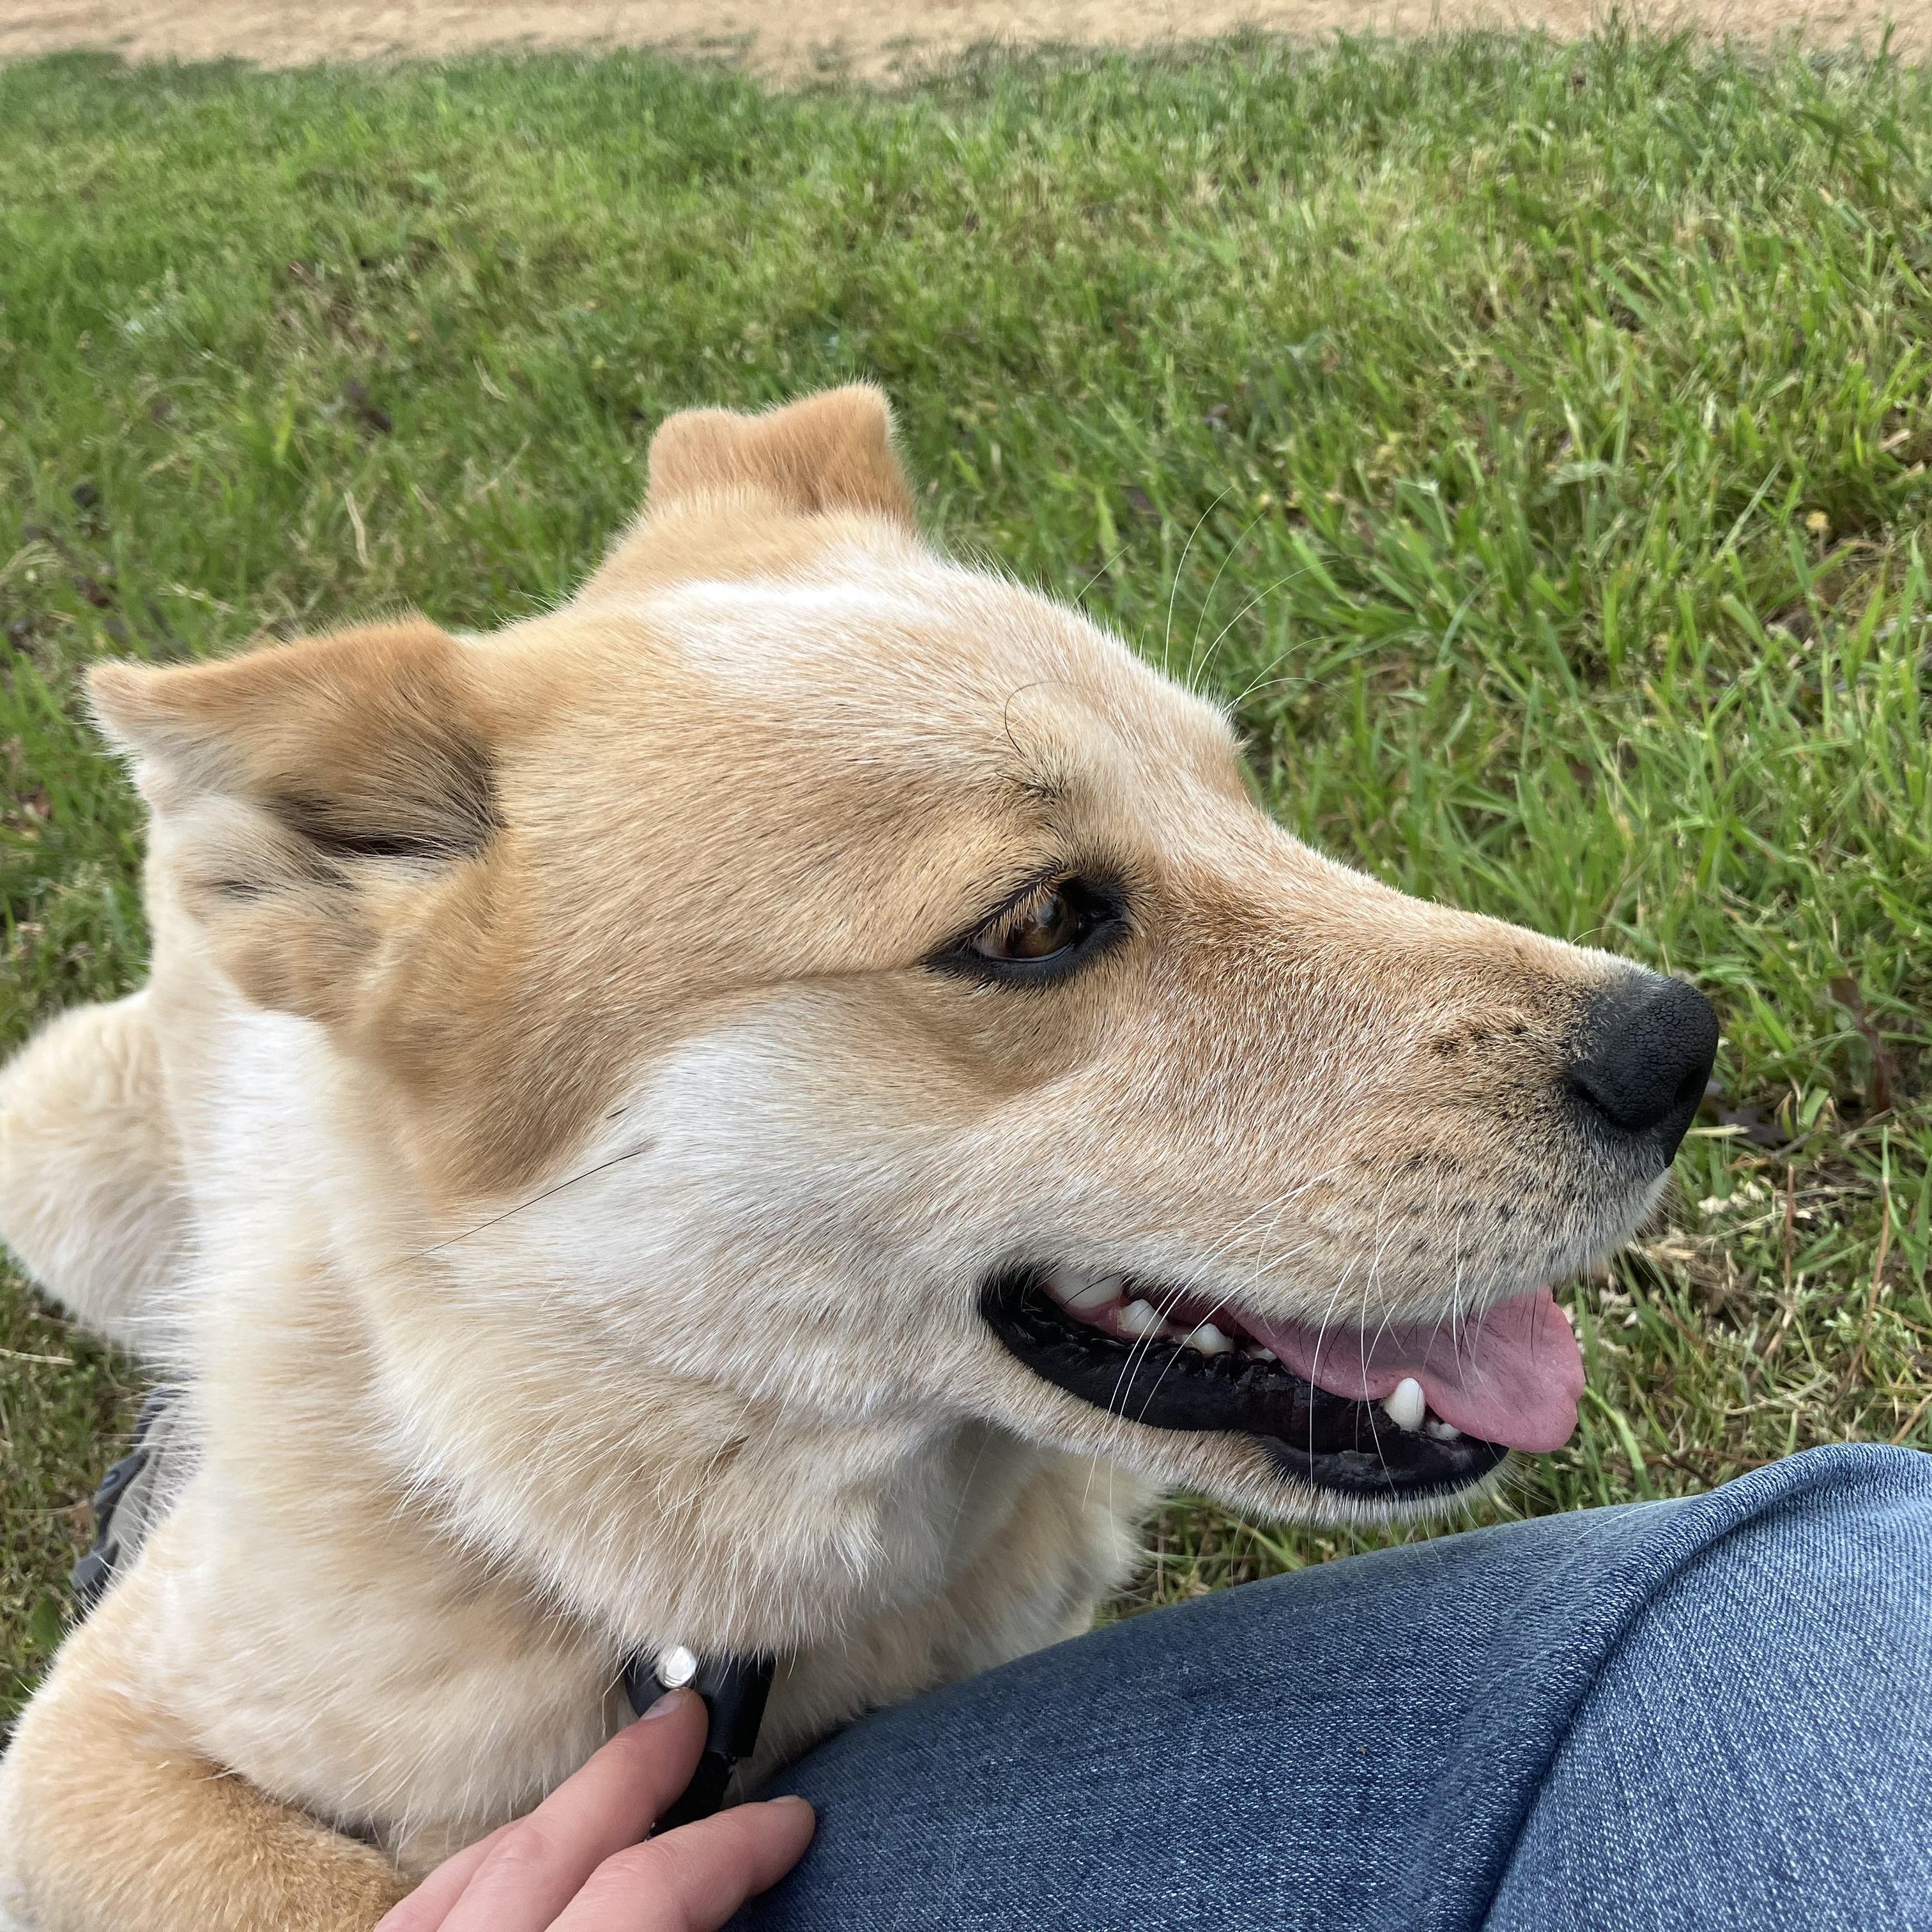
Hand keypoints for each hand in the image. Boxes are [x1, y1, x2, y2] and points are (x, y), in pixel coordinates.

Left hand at [376, 1689, 813, 1931]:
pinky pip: (416, 1909)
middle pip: (552, 1845)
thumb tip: (735, 1902)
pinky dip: (477, 1867)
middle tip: (692, 1719)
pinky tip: (510, 1854)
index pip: (650, 1888)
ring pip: (477, 1867)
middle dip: (633, 1774)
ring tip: (619, 1776)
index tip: (790, 1820)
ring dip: (559, 1813)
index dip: (732, 1845)